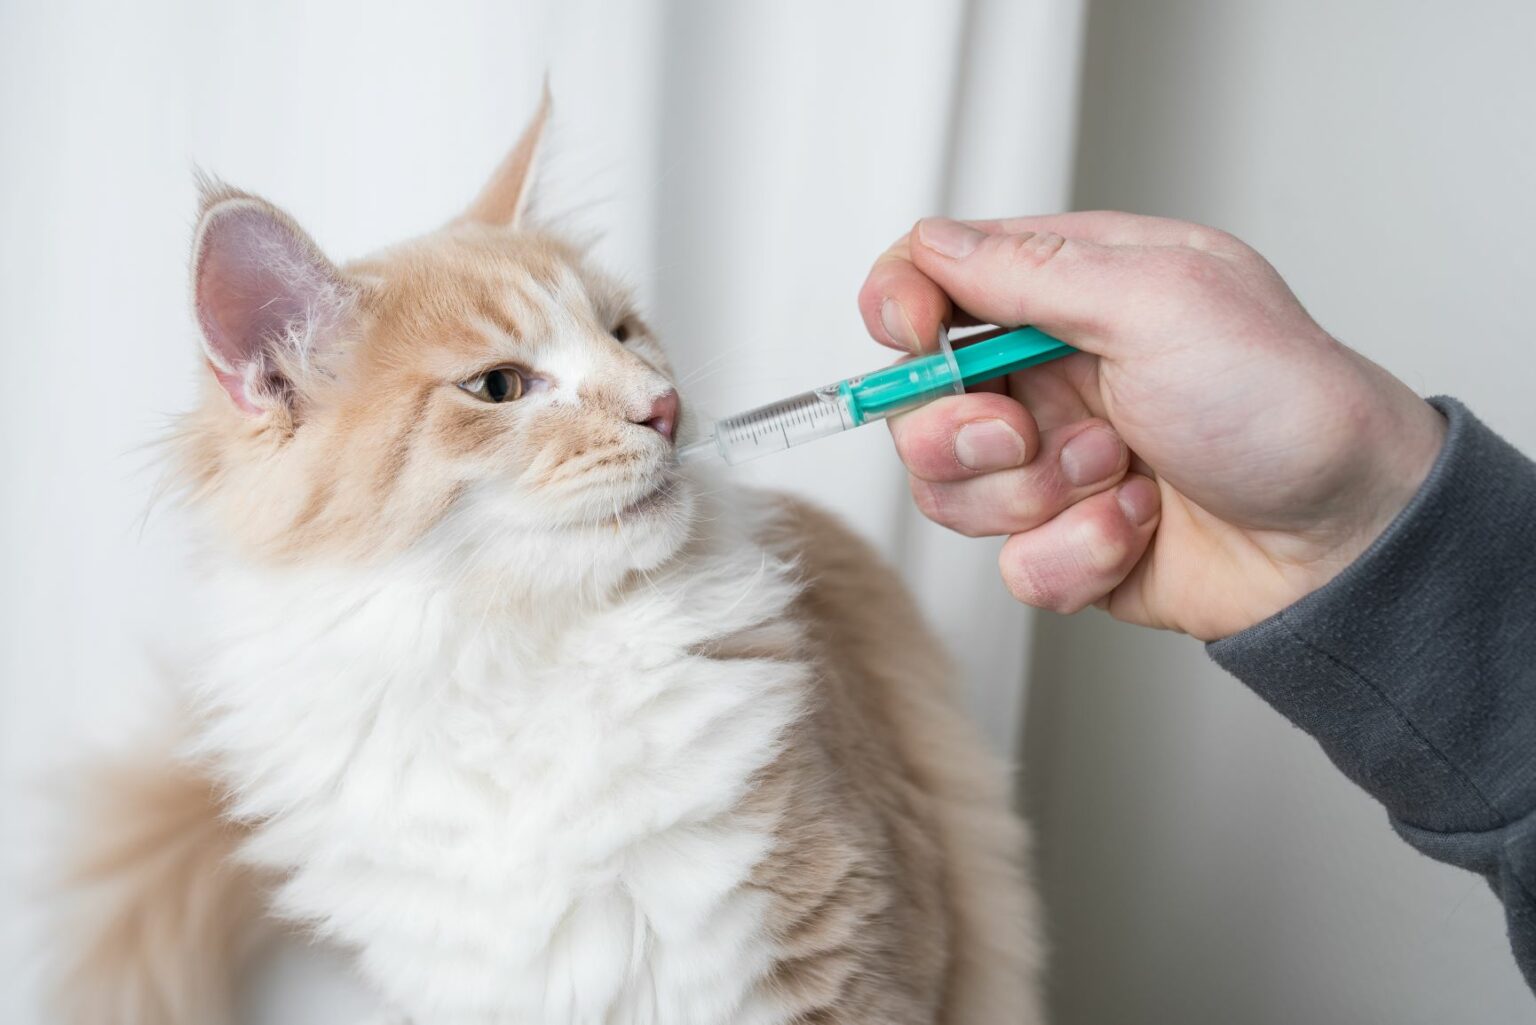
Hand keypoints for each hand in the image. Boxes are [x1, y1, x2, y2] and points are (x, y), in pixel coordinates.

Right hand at [858, 213, 1445, 639]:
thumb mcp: (1161, 300)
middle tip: (1025, 431)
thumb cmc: (1280, 402)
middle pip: (920, 404)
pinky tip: (1139, 527)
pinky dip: (1077, 553)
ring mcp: (1053, 463)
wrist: (1345, 537)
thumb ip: (1033, 271)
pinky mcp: (1067, 541)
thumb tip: (933, 244)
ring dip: (1035, 496)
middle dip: (964, 431)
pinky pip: (1012, 564)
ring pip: (952, 493)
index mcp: (1070, 292)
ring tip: (1120, 476)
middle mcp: (1050, 375)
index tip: (912, 334)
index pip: (935, 279)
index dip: (901, 306)